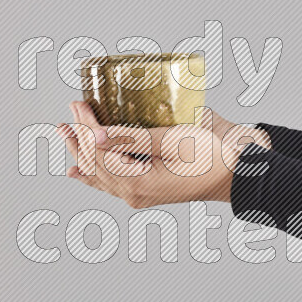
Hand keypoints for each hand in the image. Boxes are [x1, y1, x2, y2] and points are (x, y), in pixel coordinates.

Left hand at [57, 102, 270, 207]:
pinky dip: (92, 174)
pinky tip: (77, 172)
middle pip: (94, 164)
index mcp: (138, 183)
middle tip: (69, 113)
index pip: (99, 152)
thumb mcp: (172, 141)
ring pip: (99, 174)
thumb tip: (97, 136)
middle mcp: (133, 194)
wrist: (236, 176)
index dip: (86, 127)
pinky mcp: (145, 191)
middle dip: (78, 138)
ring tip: (66, 133)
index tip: (79, 105)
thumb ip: (132, 138)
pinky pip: (110, 183)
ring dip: (81, 152)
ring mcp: (138, 195)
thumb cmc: (212, 156)